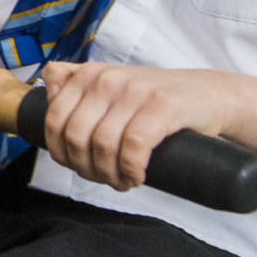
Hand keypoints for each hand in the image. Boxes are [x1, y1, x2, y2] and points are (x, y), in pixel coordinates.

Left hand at [36, 61, 246, 192]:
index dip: (62, 154)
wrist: (209, 95)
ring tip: (122, 181)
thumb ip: (77, 81)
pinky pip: (133, 147)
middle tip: (104, 179)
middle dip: (86, 168)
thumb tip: (47, 83)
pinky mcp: (162, 106)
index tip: (78, 167)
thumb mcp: (113, 84)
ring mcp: (134, 90)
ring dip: (110, 175)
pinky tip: (137, 177)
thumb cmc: (156, 99)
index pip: (54, 121)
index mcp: (88, 75)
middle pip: (76, 137)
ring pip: (102, 145)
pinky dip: (131, 170)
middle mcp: (107, 78)